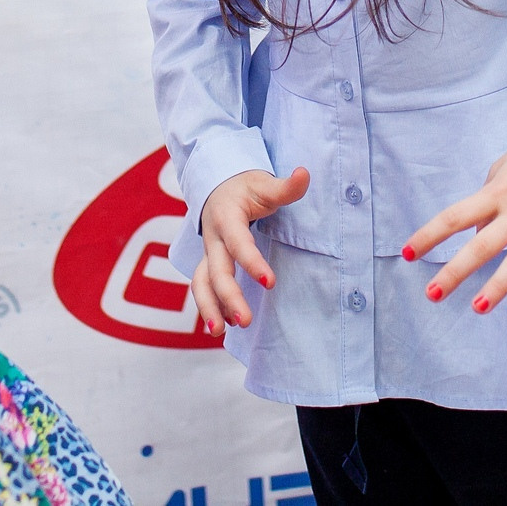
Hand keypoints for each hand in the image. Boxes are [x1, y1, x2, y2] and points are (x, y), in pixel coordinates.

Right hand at [193, 167, 308, 336]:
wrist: (218, 184)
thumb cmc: (244, 186)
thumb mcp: (263, 183)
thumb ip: (285, 186)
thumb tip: (305, 174)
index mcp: (226, 217)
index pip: (238, 243)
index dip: (252, 263)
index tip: (270, 282)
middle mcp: (213, 238)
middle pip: (216, 271)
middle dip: (229, 296)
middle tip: (246, 320)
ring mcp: (208, 253)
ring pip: (201, 283)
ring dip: (209, 308)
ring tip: (221, 332)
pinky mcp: (209, 263)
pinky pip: (203, 287)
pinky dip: (210, 307)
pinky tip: (223, 327)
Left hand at [403, 150, 506, 319]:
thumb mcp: (503, 169)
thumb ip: (487, 198)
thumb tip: (477, 232)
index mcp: (496, 193)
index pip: (454, 217)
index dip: (429, 235)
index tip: (408, 254)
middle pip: (482, 245)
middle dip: (454, 272)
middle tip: (432, 294)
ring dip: (498, 288)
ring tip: (477, 308)